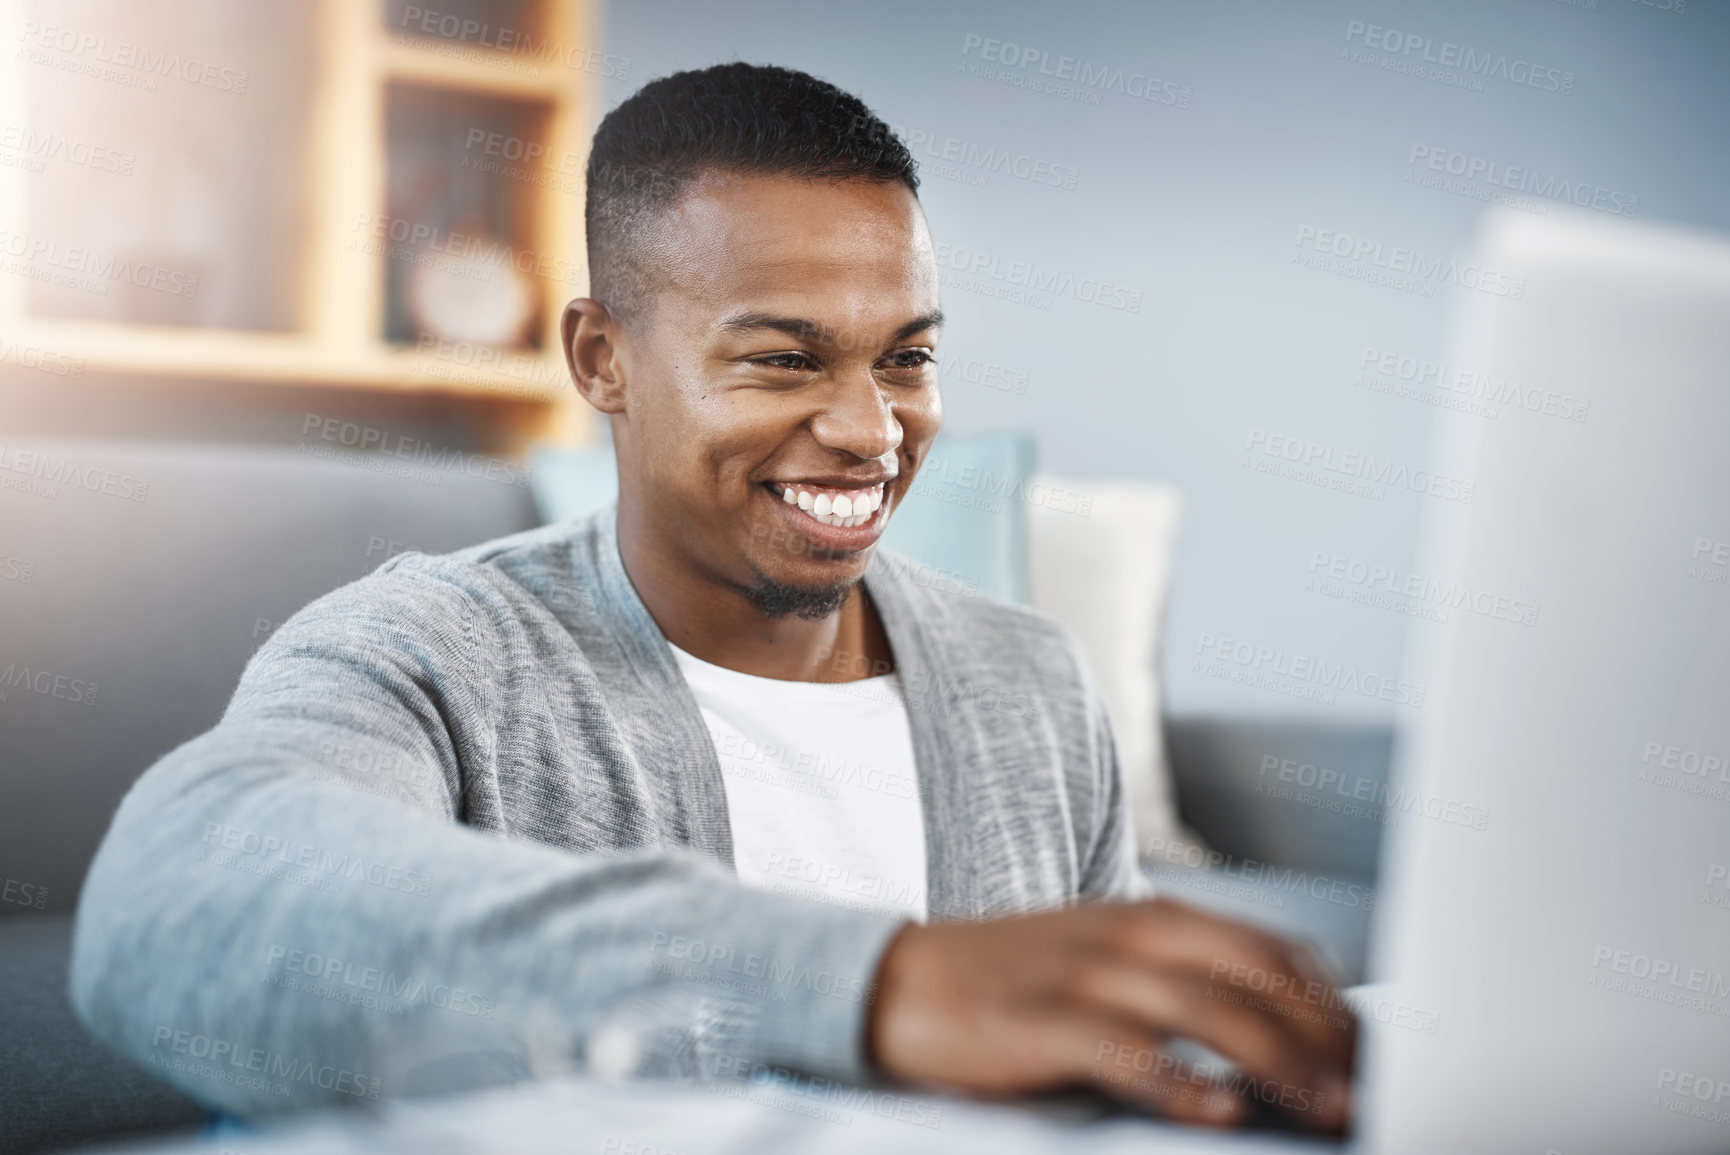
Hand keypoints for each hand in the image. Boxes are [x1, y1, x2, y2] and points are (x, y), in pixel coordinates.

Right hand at [866, 897, 1355, 1132]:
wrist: (902, 981)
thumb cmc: (1015, 981)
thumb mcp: (1107, 960)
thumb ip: (1183, 979)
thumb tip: (1279, 1031)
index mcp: (1153, 917)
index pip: (1271, 950)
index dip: (1333, 1002)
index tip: (1376, 1054)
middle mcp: (1129, 936)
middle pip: (1255, 977)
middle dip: (1326, 1036)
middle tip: (1373, 1089)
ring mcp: (1086, 976)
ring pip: (1207, 1011)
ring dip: (1280, 1062)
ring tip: (1328, 1109)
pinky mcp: (1042, 1023)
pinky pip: (1123, 1050)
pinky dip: (1177, 1080)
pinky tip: (1218, 1111)